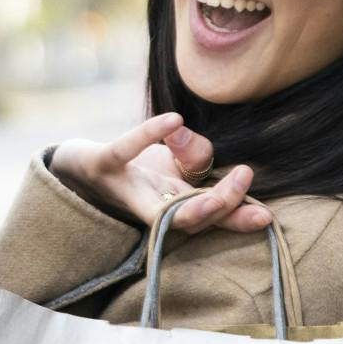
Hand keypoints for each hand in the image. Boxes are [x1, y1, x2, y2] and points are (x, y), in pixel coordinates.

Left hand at [49, 112, 272, 234]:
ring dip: (197, 199)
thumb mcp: (173, 160)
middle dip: (222, 206)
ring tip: (231, 173)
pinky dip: (148, 134)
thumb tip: (197, 142)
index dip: (237, 221)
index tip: (266, 216)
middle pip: (189, 222)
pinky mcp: (101, 165)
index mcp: (171, 206)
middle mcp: (149, 207)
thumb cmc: (133, 169)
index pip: (209, 220)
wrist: (76, 166)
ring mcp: (124, 190)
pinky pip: (125, 151)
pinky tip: (173, 121)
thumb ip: (194, 156)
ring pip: (161, 209)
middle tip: (245, 178)